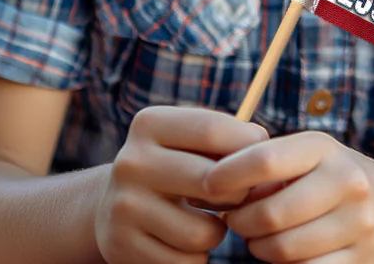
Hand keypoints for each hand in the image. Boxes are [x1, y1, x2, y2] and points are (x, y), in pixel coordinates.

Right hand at [95, 105, 267, 263]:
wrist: (113, 207)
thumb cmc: (171, 166)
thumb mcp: (186, 140)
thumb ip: (224, 136)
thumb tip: (260, 141)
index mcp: (149, 124)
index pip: (213, 131)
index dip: (247, 149)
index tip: (256, 162)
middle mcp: (131, 162)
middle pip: (212, 182)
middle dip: (237, 195)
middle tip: (235, 198)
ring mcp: (124, 207)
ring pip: (203, 232)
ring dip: (217, 232)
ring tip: (206, 222)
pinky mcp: (122, 247)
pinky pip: (186, 262)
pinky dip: (196, 257)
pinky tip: (184, 243)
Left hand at [202, 131, 373, 263]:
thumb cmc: (327, 176)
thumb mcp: (305, 156)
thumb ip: (263, 163)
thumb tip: (208, 183)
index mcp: (323, 148)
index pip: (265, 159)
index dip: (228, 175)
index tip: (206, 185)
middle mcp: (347, 181)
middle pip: (270, 213)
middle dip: (241, 221)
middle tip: (234, 219)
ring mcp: (359, 224)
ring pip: (283, 249)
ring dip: (258, 247)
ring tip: (257, 235)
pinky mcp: (361, 261)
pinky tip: (282, 251)